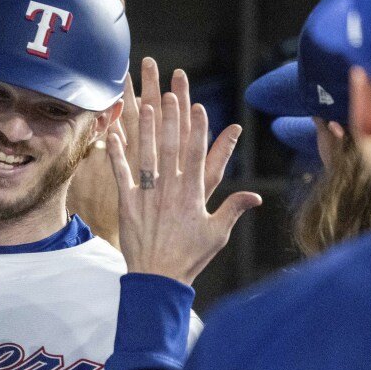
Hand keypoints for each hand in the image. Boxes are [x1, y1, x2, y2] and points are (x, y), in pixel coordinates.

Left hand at [109, 81, 261, 284]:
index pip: (197, 155)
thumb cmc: (190, 256)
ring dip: (147, 128)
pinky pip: (121, 174)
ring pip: (147, 155)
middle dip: (172, 118)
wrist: (158, 277)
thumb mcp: (217, 233)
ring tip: (146, 103)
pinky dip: (116, 154)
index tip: (199, 107)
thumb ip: (234, 209)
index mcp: (192, 194)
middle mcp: (169, 190)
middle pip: (171, 147)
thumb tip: (257, 196)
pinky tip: (114, 135)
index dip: (198, 130)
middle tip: (170, 92)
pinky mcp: (128, 203)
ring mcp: (147, 195)